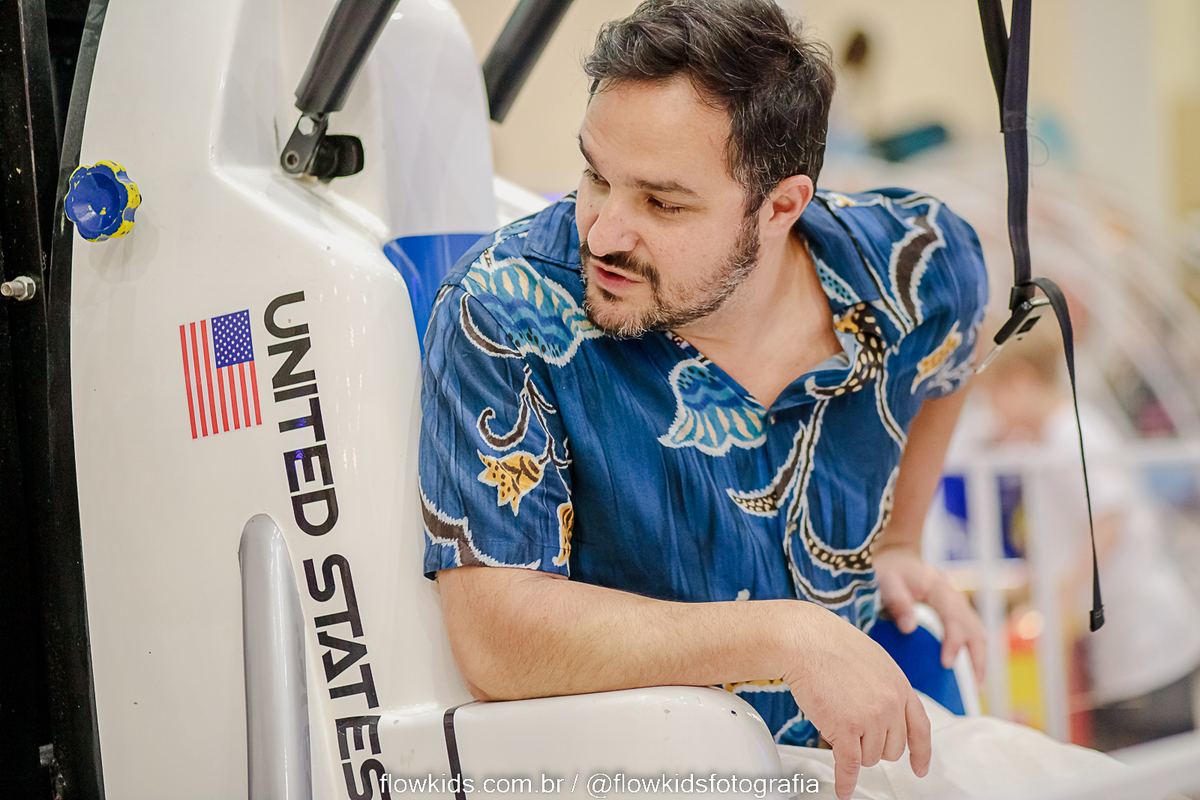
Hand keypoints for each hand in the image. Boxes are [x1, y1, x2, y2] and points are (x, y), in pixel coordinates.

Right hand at [782, 603, 930, 799]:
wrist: (805, 640)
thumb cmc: (830, 643)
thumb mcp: (873, 660)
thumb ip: (885, 687)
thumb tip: (884, 709)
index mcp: (900, 686)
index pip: (920, 729)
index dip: (920, 753)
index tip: (919, 768)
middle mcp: (891, 703)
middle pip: (892, 749)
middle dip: (872, 746)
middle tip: (853, 731)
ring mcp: (870, 717)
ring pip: (868, 757)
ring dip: (852, 749)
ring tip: (835, 723)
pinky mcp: (846, 728)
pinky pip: (850, 765)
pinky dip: (846, 781)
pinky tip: (843, 789)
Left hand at [873, 544, 985, 684]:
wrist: (897, 556)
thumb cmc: (889, 570)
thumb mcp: (886, 581)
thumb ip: (897, 602)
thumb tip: (909, 629)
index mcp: (937, 587)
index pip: (953, 617)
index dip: (954, 642)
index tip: (947, 664)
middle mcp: (952, 594)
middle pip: (975, 627)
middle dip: (978, 657)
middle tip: (976, 687)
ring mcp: (956, 602)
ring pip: (978, 630)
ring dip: (981, 657)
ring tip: (979, 686)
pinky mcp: (954, 610)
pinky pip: (971, 631)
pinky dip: (974, 650)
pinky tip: (971, 669)